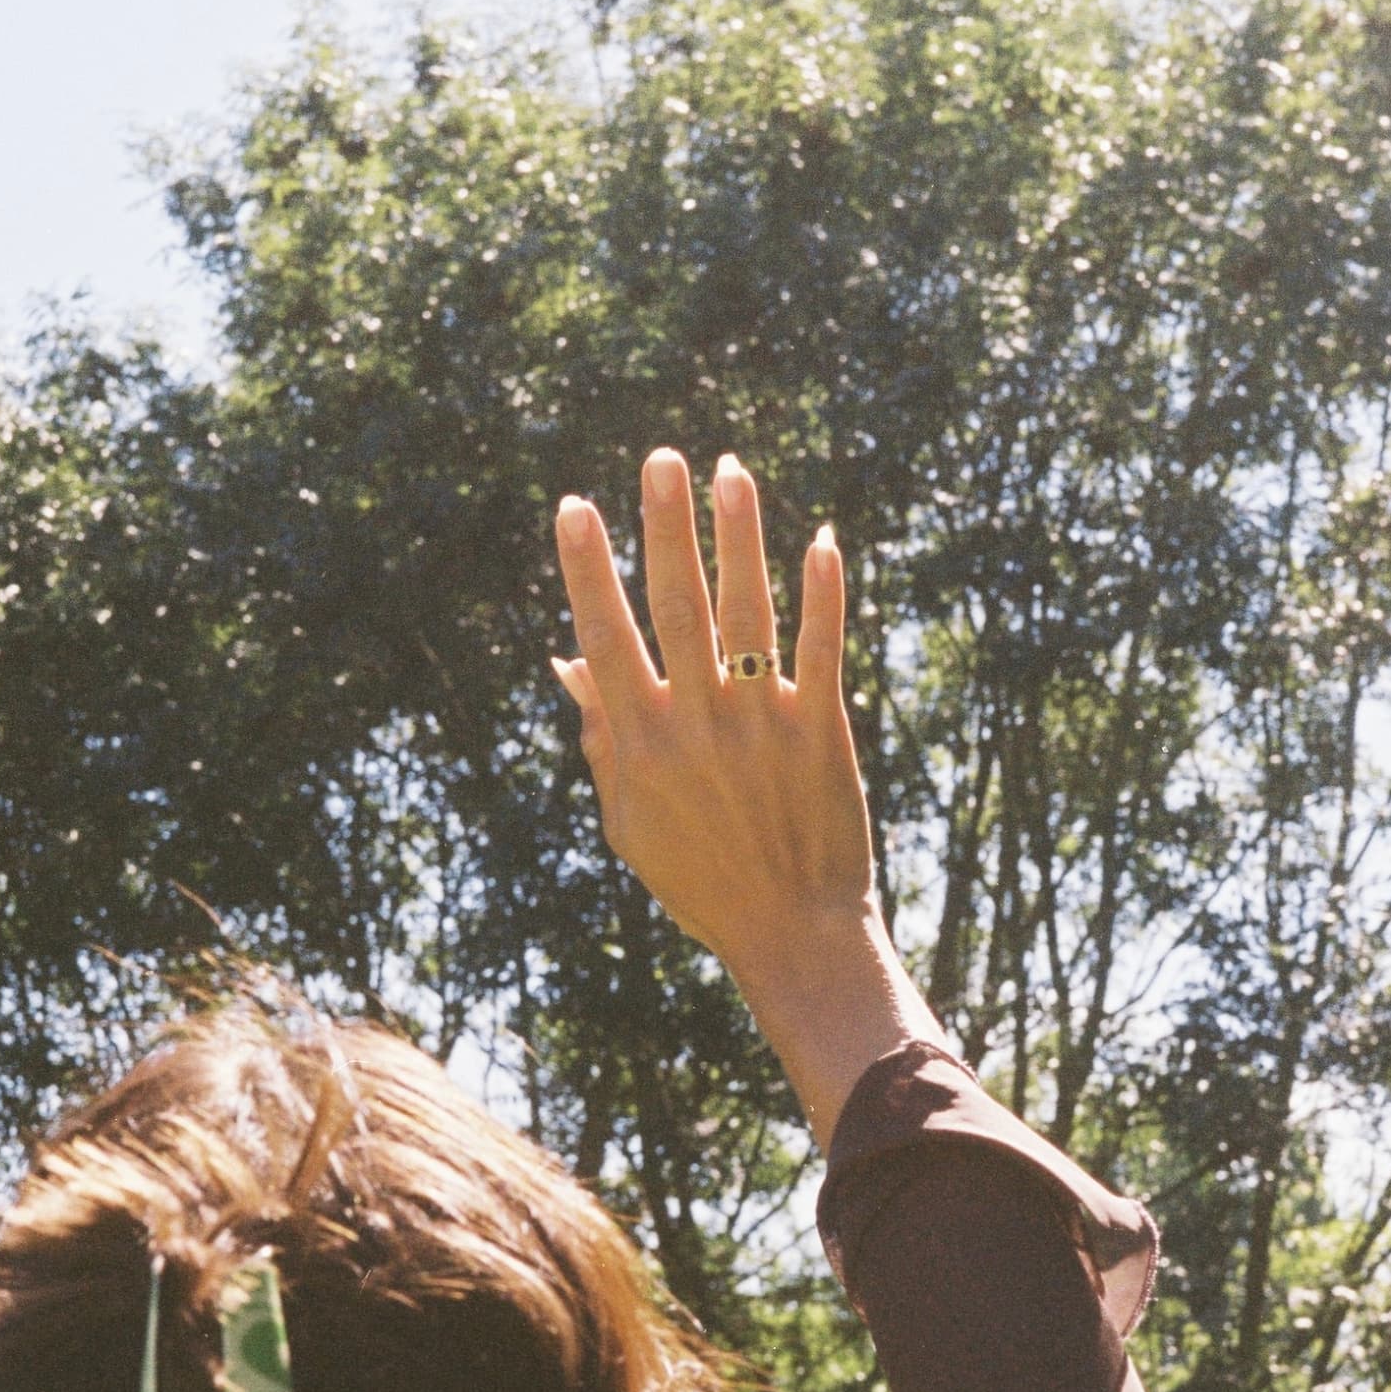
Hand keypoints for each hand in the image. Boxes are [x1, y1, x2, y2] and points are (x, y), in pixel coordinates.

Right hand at [552, 450, 941, 1144]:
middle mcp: (701, 723)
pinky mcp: (823, 731)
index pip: (607, 639)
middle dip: (666, 528)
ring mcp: (764, 724)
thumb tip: (565, 658)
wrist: (792, 932)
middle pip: (679, 607)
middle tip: (660, 458)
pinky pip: (823, 648)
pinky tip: (825, 539)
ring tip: (731, 471)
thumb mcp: (630, 819)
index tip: (575, 506)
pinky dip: (825, 593)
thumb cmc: (701, 879)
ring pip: (750, 612)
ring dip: (741, 537)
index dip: (588, 571)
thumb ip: (602, 736)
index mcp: (644, 745)